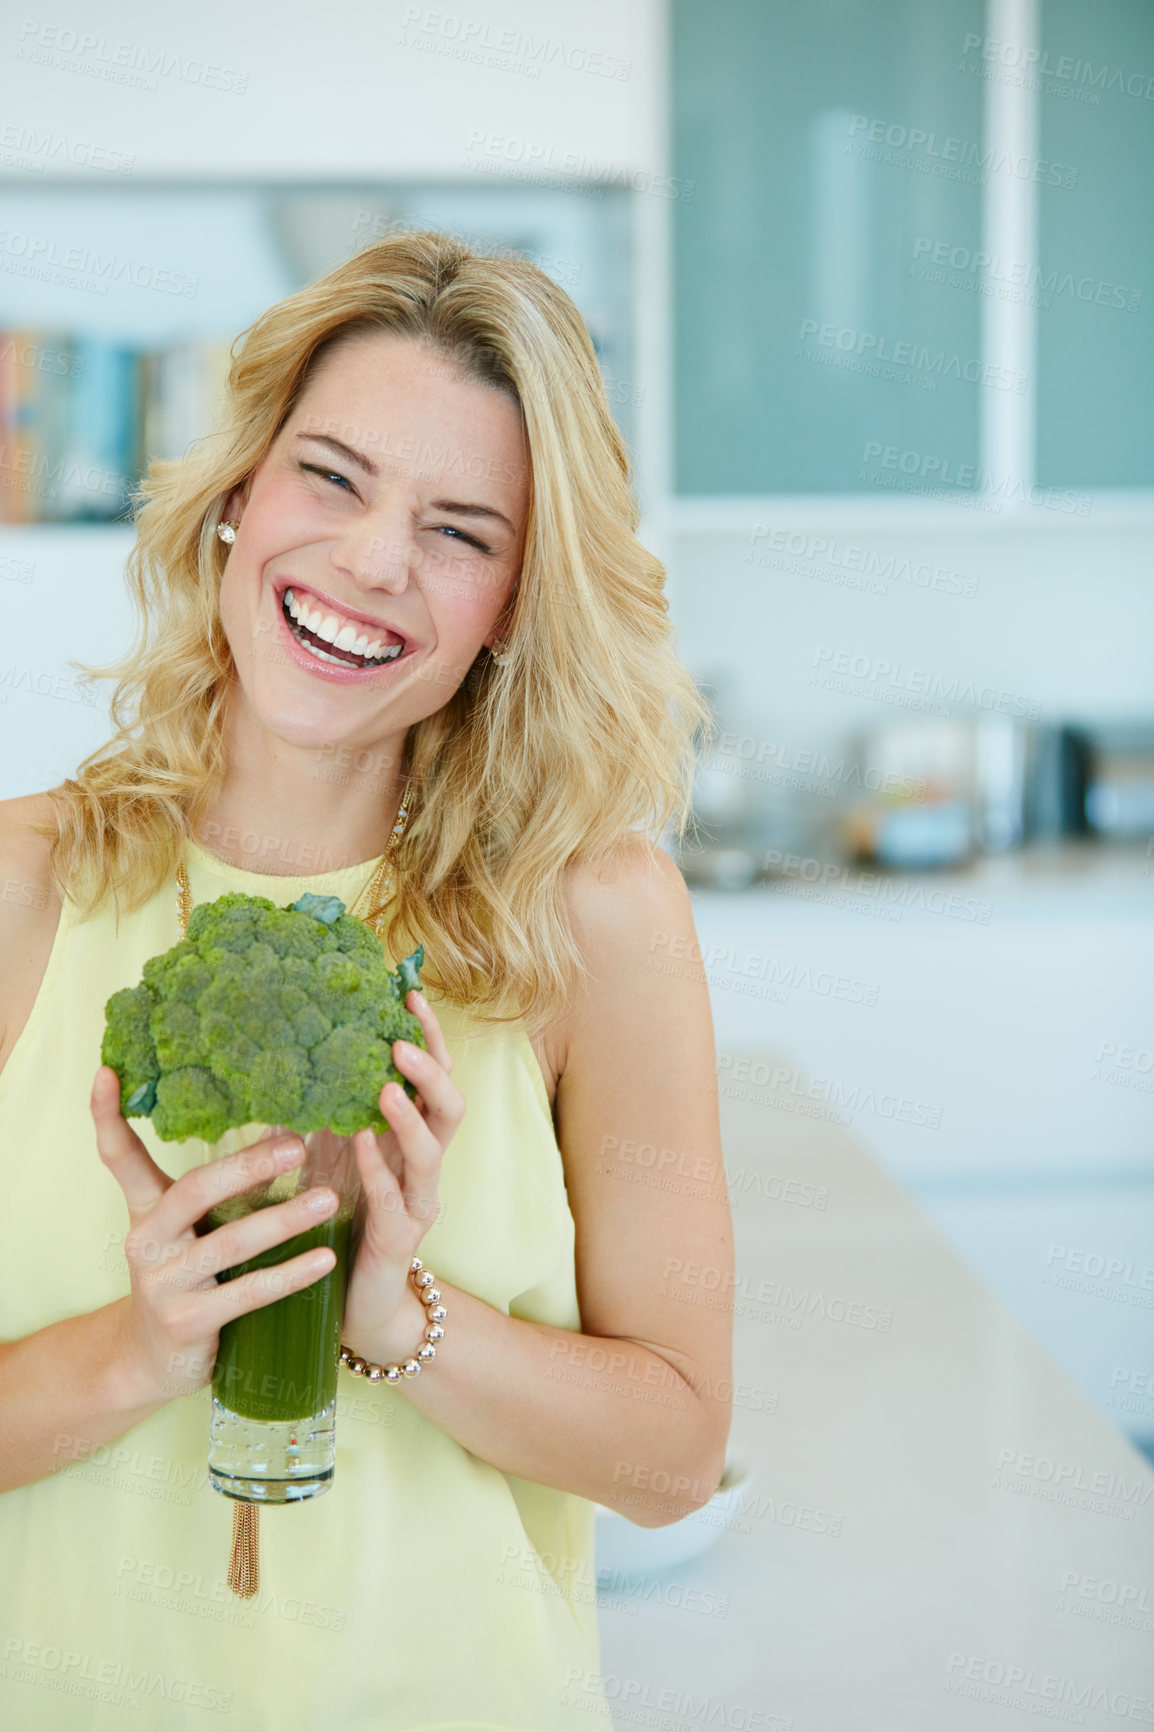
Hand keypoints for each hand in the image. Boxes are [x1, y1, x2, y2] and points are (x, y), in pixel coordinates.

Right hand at [90, 1066, 340, 1404]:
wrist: (152, 1361)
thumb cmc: (186, 1279)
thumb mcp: (188, 1230)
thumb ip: (219, 1187)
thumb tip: (282, 1122)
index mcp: (147, 1210)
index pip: (118, 1157)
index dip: (107, 1116)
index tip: (105, 1071)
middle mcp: (148, 1242)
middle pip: (195, 1190)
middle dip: (248, 1165)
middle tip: (298, 1144)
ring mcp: (164, 1284)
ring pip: (230, 1243)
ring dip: (284, 1220)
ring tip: (330, 1199)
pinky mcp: (187, 1323)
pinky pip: (247, 1293)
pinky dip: (289, 1275)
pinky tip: (325, 1259)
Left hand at [341, 991, 464, 1364]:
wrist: (352, 1304)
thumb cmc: (340, 1222)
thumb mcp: (325, 1156)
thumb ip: (316, 1112)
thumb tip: (279, 1053)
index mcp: (409, 1139)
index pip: (431, 1078)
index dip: (426, 1037)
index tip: (408, 994)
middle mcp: (422, 1167)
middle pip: (449, 1107)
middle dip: (430, 1069)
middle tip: (400, 1038)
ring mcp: (416, 1203)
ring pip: (433, 1153)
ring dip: (411, 1116)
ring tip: (386, 1086)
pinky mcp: (398, 1240)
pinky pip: (395, 1201)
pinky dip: (381, 1170)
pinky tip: (361, 1144)